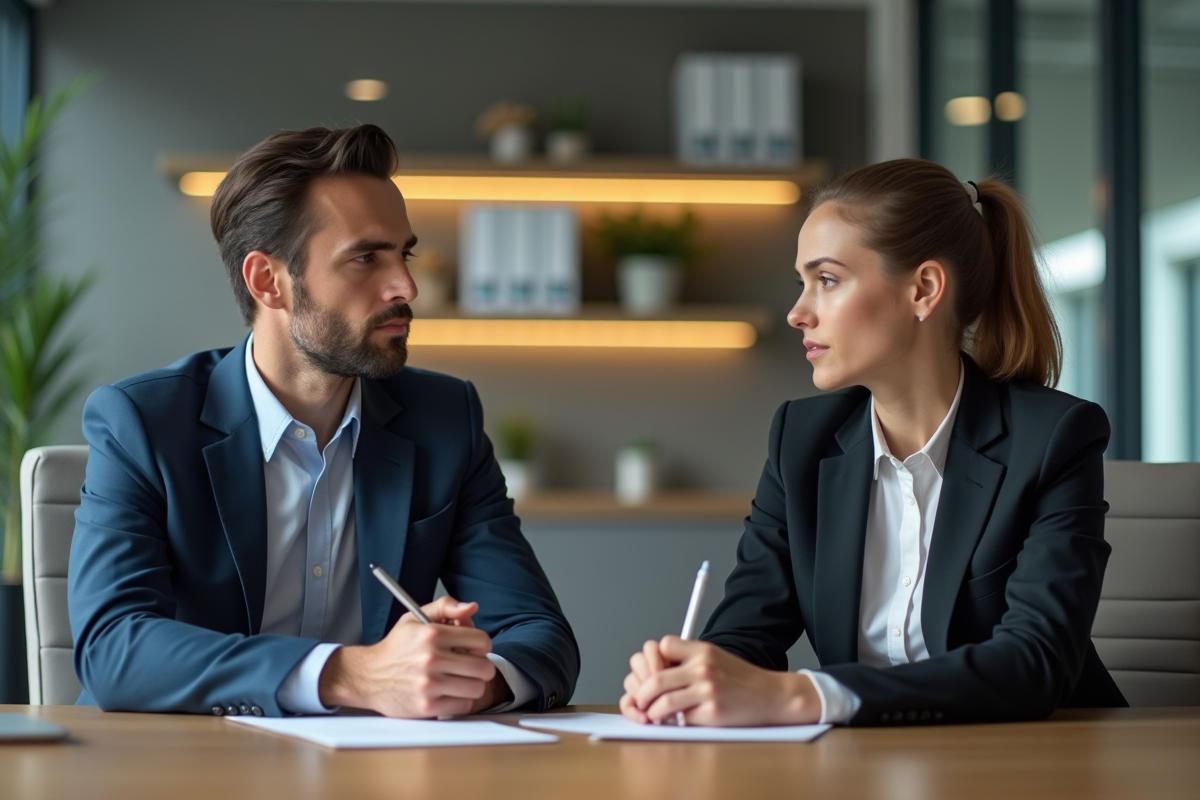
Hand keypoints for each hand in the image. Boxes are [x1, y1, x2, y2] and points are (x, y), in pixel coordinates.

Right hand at [318, 595, 497, 717]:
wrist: (368, 676)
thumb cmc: (396, 647)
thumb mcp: (415, 617)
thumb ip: (446, 607)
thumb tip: (472, 607)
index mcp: (432, 634)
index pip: (481, 641)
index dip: (482, 645)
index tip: (474, 649)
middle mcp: (431, 659)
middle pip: (484, 667)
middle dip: (481, 666)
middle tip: (470, 666)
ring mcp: (429, 685)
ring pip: (477, 688)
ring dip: (472, 685)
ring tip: (460, 680)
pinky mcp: (426, 707)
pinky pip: (464, 705)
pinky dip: (461, 700)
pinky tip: (450, 693)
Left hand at [619, 636, 821, 726]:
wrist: (771, 695)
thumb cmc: (740, 678)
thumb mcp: (715, 657)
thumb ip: (689, 660)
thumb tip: (656, 671)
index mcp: (702, 650)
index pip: (662, 646)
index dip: (652, 659)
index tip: (650, 672)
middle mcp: (703, 668)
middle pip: (656, 678)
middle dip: (642, 693)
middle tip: (640, 701)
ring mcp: (707, 691)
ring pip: (663, 702)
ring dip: (652, 711)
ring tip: (652, 714)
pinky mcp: (712, 713)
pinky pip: (681, 719)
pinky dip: (673, 722)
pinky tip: (675, 722)